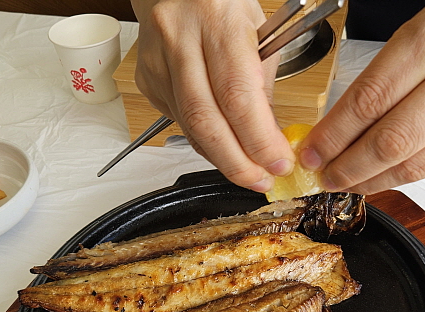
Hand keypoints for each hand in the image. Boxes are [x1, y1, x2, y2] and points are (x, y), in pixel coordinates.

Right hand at [131, 0, 293, 190]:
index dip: (258, 140)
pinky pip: (178, 121)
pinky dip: (203, 139)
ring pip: (189, 127)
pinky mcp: (146, 79)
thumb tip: (270, 142)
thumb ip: (264, 87)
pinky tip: (221, 141)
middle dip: (236, 161)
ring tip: (246, 168)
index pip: (237, 97)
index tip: (278, 163)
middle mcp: (181, 40)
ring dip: (221, 156)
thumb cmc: (223, 5)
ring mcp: (157, 61)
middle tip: (259, 180)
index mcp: (218, 22)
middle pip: (206, 120)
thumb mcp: (259, 33)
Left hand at [298, 0, 424, 194]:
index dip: (336, 132)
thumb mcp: (422, 30)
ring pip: (418, 163)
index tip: (311, 152)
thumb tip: (334, 131)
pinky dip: (405, 175)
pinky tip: (383, 175)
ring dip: (374, 180)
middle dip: (350, 166)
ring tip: (348, 182)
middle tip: (325, 176)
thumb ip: (382, 75)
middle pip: (395, 138)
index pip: (374, 95)